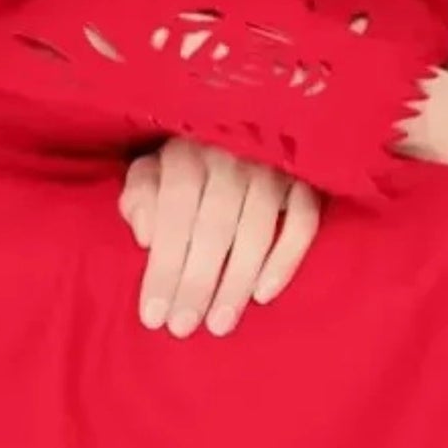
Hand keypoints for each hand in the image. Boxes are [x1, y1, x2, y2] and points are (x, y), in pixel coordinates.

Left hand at [121, 140, 321, 335]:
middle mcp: (232, 156)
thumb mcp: (151, 167)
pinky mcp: (307, 180)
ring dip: (237, 283)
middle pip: (214, 228)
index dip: (164, 267)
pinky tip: (263, 295)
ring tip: (219, 324)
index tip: (154, 316)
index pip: (174, 214)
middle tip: (183, 328)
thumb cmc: (188, 159)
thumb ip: (140, 195)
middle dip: (196, 283)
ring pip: (258, 231)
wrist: (249, 119)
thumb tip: (146, 237)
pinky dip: (286, 261)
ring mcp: (274, 168)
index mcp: (186, 153)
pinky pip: (304, 224)